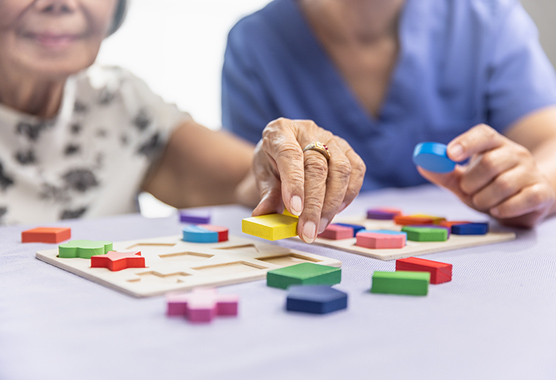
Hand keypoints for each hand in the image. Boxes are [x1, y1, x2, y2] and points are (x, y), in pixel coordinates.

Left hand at [251, 118, 365, 241]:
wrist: (282, 154)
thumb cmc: (272, 165)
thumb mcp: (262, 177)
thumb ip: (267, 195)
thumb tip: (264, 215)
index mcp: (280, 131)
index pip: (290, 155)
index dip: (294, 184)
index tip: (295, 210)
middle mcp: (307, 130)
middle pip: (317, 166)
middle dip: (314, 205)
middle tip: (308, 231)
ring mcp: (330, 137)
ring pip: (341, 170)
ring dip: (332, 204)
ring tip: (319, 226)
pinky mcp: (347, 149)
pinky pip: (356, 171)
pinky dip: (348, 195)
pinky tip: (335, 212)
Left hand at [418, 124, 554, 227]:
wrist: (524, 202)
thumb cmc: (489, 188)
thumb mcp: (465, 181)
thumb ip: (445, 174)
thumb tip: (422, 164)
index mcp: (495, 145)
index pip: (483, 134)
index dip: (466, 142)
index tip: (450, 155)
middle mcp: (516, 154)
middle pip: (490, 162)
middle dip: (472, 182)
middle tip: (468, 190)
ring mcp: (532, 172)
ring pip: (504, 184)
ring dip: (485, 199)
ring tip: (483, 201)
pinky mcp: (542, 192)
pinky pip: (523, 199)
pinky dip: (505, 208)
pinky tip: (498, 209)